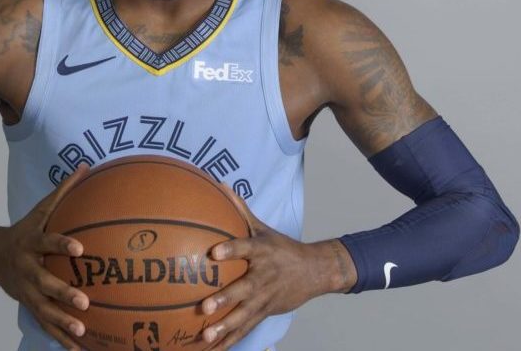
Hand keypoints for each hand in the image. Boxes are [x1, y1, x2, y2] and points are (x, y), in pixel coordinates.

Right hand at [0, 165, 90, 349]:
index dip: (62, 244)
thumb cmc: (23, 230)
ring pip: (44, 309)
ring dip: (62, 322)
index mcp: (31, 243)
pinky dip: (59, 336)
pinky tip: (78, 347)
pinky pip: (44, 323)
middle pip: (45, 282)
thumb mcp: (40, 209)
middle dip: (63, 294)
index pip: (48, 241)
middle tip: (84, 302)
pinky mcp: (28, 305)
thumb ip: (64, 191)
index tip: (80, 248)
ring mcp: (26, 290)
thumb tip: (86, 166)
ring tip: (82, 331)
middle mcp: (27, 268)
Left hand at [199, 188, 354, 349]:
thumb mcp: (263, 228)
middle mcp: (263, 277)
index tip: (213, 253)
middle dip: (224, 299)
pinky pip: (245, 328)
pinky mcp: (265, 312)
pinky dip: (230, 340)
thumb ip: (240, 210)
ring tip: (205, 335)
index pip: (245, 248)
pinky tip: (211, 349)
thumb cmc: (282, 248)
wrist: (315, 272)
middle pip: (243, 289)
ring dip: (224, 327)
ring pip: (243, 315)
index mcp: (262, 252)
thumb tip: (220, 185)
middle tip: (205, 306)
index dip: (231, 250)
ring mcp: (265, 298)